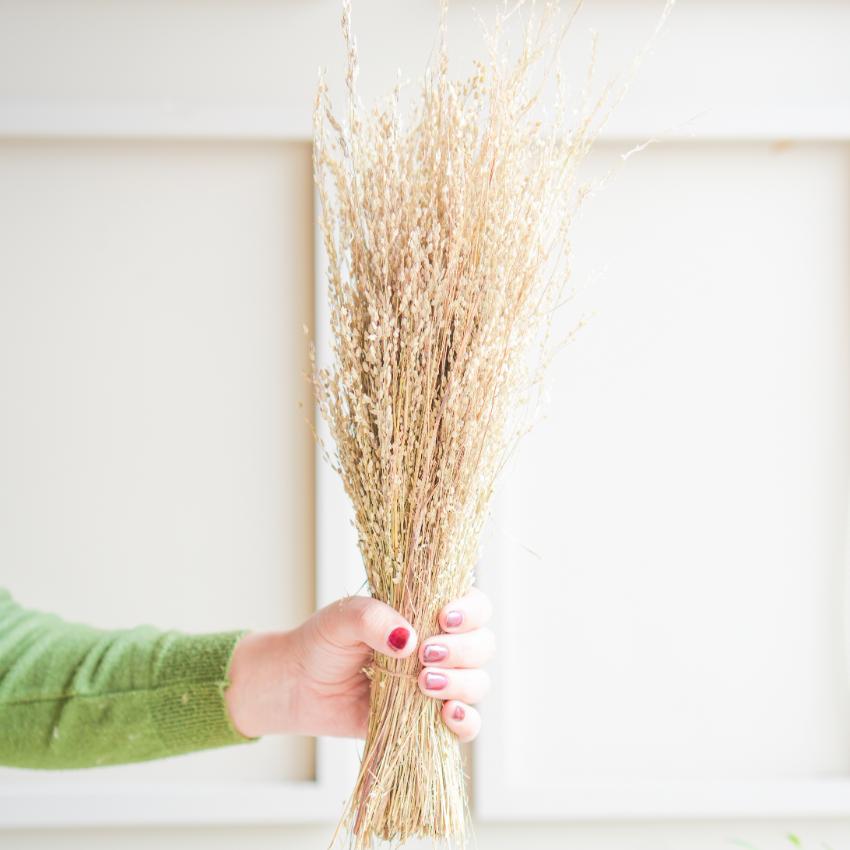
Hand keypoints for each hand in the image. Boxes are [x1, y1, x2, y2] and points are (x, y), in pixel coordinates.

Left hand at [225, 587, 493, 742]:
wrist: (299, 685)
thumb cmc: (324, 641)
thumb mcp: (344, 618)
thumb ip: (374, 619)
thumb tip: (407, 641)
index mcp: (428, 611)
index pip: (475, 605)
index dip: (470, 611)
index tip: (444, 618)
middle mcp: (441, 645)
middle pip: (483, 645)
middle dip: (462, 650)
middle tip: (425, 655)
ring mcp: (438, 683)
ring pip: (477, 682)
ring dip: (460, 683)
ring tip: (422, 683)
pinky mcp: (428, 719)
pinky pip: (466, 724)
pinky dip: (466, 721)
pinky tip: (447, 715)